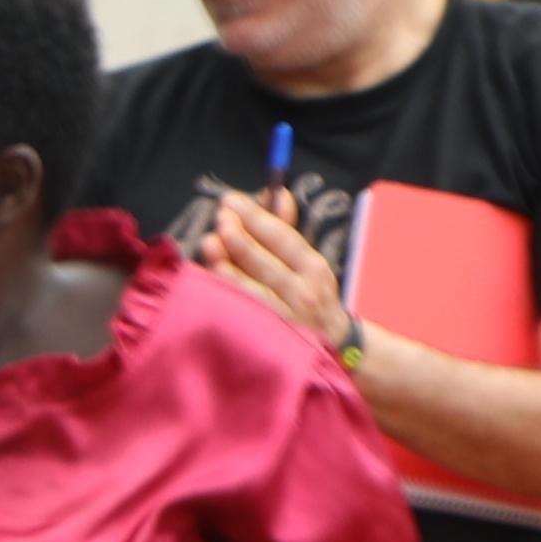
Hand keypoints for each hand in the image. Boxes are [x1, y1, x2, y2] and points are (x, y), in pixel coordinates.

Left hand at [186, 185, 359, 361]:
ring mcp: (286, 320)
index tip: (232, 201)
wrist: (334, 348)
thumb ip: (286, 228)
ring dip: (230, 268)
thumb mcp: (306, 262)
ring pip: (254, 292)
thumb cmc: (309, 296)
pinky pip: (242, 318)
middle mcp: (303, 294)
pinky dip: (225, 299)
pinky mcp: (269, 342)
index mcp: (314, 268)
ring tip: (210, 245)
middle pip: (268, 264)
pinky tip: (206, 285)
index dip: (257, 218)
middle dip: (242, 239)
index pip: (283, 239)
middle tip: (220, 218)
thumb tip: (277, 193)